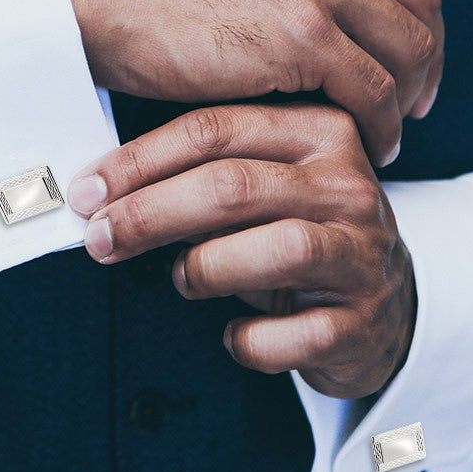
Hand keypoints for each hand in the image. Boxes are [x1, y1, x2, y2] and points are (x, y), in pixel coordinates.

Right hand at [58, 0, 441, 165]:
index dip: (413, 4)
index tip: (406, 42)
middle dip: (424, 55)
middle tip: (413, 96)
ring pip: (408, 47)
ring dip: (406, 97)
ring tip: (389, 128)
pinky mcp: (306, 32)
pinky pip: (374, 90)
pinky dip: (381, 125)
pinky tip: (366, 142)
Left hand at [67, 103, 415, 398]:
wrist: (384, 309)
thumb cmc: (299, 237)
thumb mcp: (262, 191)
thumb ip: (201, 177)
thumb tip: (105, 191)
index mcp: (320, 134)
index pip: (217, 130)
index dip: (140, 162)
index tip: (88, 193)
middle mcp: (349, 187)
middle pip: (235, 186)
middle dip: (151, 213)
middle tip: (102, 239)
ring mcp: (364, 255)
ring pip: (278, 249)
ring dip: (207, 267)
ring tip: (183, 279)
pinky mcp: (365, 322)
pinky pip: (294, 335)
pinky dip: (250, 341)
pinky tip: (234, 335)